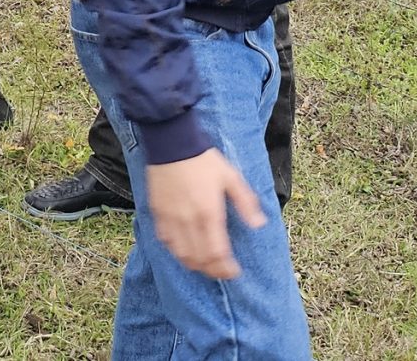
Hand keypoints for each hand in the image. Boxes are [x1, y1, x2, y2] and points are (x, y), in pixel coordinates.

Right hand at [144, 149, 265, 279]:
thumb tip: (259, 224)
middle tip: (222, 272)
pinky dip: (177, 251)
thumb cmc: (204, 160)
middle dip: (212, 271)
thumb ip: (245, 202)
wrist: (172, 143)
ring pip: (181, 254)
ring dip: (195, 264)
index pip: (217, 253)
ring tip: (205, 265)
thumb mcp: (231, 177)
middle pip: (199, 259)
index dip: (225, 268)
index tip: (234, 272)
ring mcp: (171, 219)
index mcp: (209, 213)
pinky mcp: (158, 214)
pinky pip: (166, 242)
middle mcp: (189, 220)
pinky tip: (185, 250)